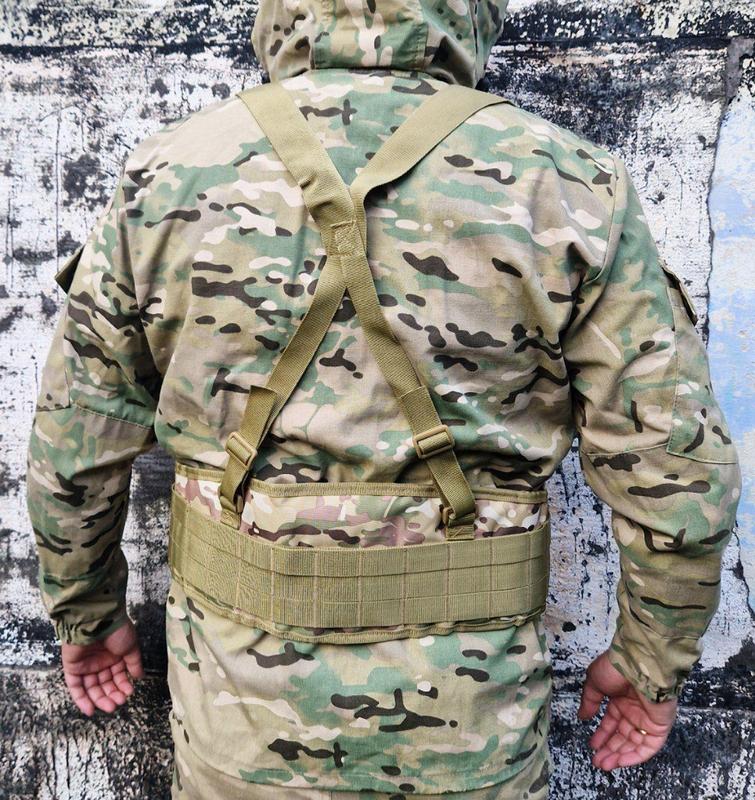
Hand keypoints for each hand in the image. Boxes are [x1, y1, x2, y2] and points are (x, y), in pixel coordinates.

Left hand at [61, 618, 143, 715]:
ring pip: (91, 688)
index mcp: (114, 656)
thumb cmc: (117, 631)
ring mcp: (85, 665)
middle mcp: (99, 662)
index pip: (117, 676)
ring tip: (110, 707)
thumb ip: (134, 664)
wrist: (97, 621)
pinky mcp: (72, 668)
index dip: (122, 686)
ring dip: (100, 699)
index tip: (128, 693)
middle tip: (118, 702)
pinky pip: (75, 687)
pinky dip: (81, 700)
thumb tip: (139, 677)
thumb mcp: (131, 647)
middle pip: (104, 684)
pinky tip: (90, 710)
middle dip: (112, 695)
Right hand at [578, 650, 677, 770]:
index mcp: (620, 698)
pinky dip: (635, 756)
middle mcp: (634, 709)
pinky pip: (649, 746)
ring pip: (634, 743)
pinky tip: (619, 761)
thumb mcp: (594, 682)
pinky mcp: (660, 725)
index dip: (602, 735)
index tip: (593, 745)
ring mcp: (647, 718)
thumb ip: (589, 701)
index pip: (612, 722)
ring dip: (619, 755)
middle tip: (597, 761)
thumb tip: (582, 716)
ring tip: (604, 764)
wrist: (638, 664)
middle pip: (622, 735)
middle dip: (609, 749)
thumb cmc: (616, 667)